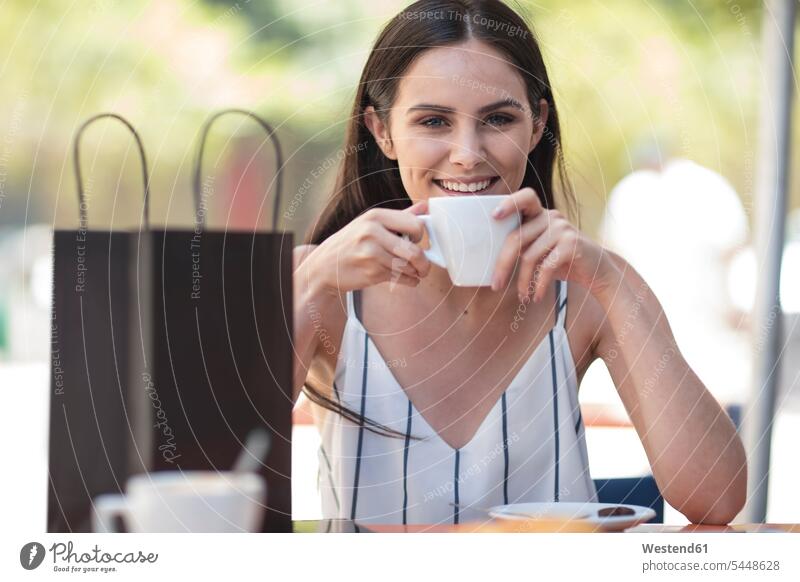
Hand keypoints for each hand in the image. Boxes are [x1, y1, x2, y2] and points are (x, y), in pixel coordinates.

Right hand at [306, 200, 431, 295]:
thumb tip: (424, 207)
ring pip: (408, 267)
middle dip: (424, 263)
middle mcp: (373, 233)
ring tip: (412, 272)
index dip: (421, 235)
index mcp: (376, 216)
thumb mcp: (371, 223)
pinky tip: (406, 278)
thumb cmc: (351, 243)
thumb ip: (400, 216)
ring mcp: (371, 254)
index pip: (415, 225)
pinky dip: (409, 281)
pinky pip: (401, 279)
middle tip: (424, 266)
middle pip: (414, 251)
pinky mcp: (371, 273)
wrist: (325, 266)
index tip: (417, 241)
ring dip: (415, 273)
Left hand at [490, 187, 617, 302]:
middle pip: (516, 238)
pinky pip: (546, 267)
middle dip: (502, 265)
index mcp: (541, 215)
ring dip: (523, 281)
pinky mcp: (571, 244)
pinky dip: (538, 285)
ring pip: (529, 257)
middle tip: (496, 285)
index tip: (494, 215)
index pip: (526, 198)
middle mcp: (551, 217)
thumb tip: (494, 260)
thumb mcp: (541, 249)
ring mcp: (562, 229)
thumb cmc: (563, 260)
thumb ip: (523, 246)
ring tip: (523, 296)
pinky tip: (536, 296)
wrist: (599, 270)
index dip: (509, 204)